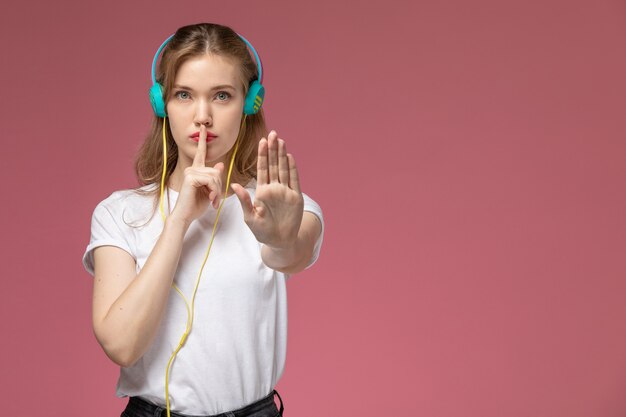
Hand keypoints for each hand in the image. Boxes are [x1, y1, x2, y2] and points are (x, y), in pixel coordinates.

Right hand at [170, 125, 224, 224]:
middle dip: (219, 187)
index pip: (200, 153)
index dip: (202, 140)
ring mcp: (190, 171)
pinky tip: (210, 200)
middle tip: (216, 200)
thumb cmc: (196, 205)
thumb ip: (215, 178)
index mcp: (196, 170)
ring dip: (217, 190)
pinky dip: (214, 191)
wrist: (185, 216)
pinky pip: (211, 180)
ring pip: (215, 176)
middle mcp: (192, 168)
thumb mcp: (210, 191)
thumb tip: (220, 164)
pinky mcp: (191, 177)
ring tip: (213, 201)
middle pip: (216, 171)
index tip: (203, 128)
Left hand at [231, 130, 303, 248]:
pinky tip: (289, 157)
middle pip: (273, 165)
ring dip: (282, 155)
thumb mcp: (250, 217)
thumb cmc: (263, 231)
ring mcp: (285, 191)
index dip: (262, 155)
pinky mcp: (295, 197)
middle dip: (273, 149)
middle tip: (272, 134)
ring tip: (281, 141)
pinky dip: (292, 168)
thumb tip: (234, 185)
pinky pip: (294, 180)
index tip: (262, 141)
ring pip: (283, 169)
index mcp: (262, 191)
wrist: (280, 242)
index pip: (262, 169)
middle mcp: (274, 188)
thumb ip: (244, 201)